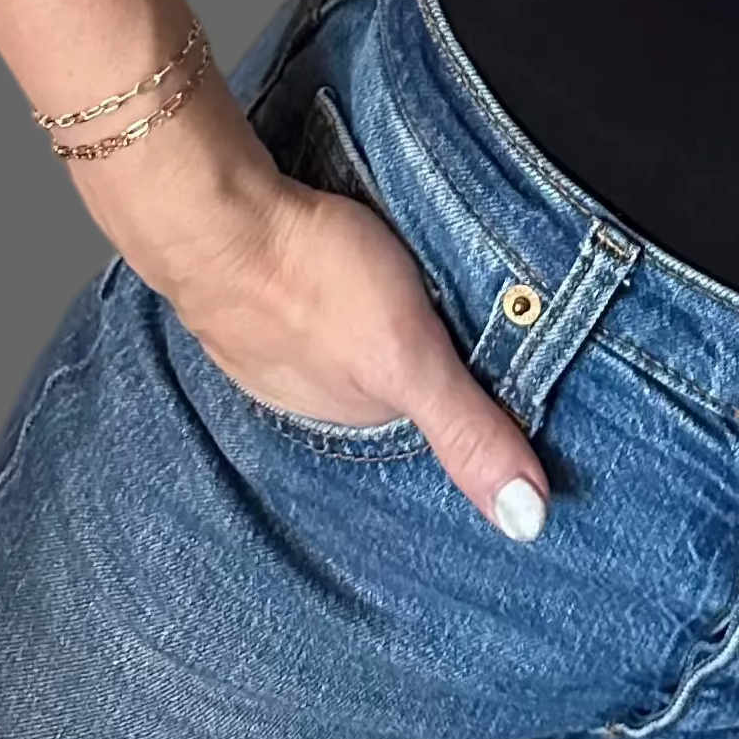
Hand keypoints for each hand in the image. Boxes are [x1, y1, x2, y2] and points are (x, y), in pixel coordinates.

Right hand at [165, 173, 551, 543]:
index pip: (434, 411)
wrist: (213, 216)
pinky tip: (350, 251)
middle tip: (467, 295)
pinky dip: (342, 276)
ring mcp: (277, 342)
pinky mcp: (262, 286)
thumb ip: (465, 430)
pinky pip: (319, 290)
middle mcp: (312, 391)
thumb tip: (525, 522)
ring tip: (413, 267)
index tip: (512, 350)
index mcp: (354, 416)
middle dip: (428, 344)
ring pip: (355, 332)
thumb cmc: (309, 279)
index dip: (474, 380)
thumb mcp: (409, 359)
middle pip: (394, 371)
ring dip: (381, 308)